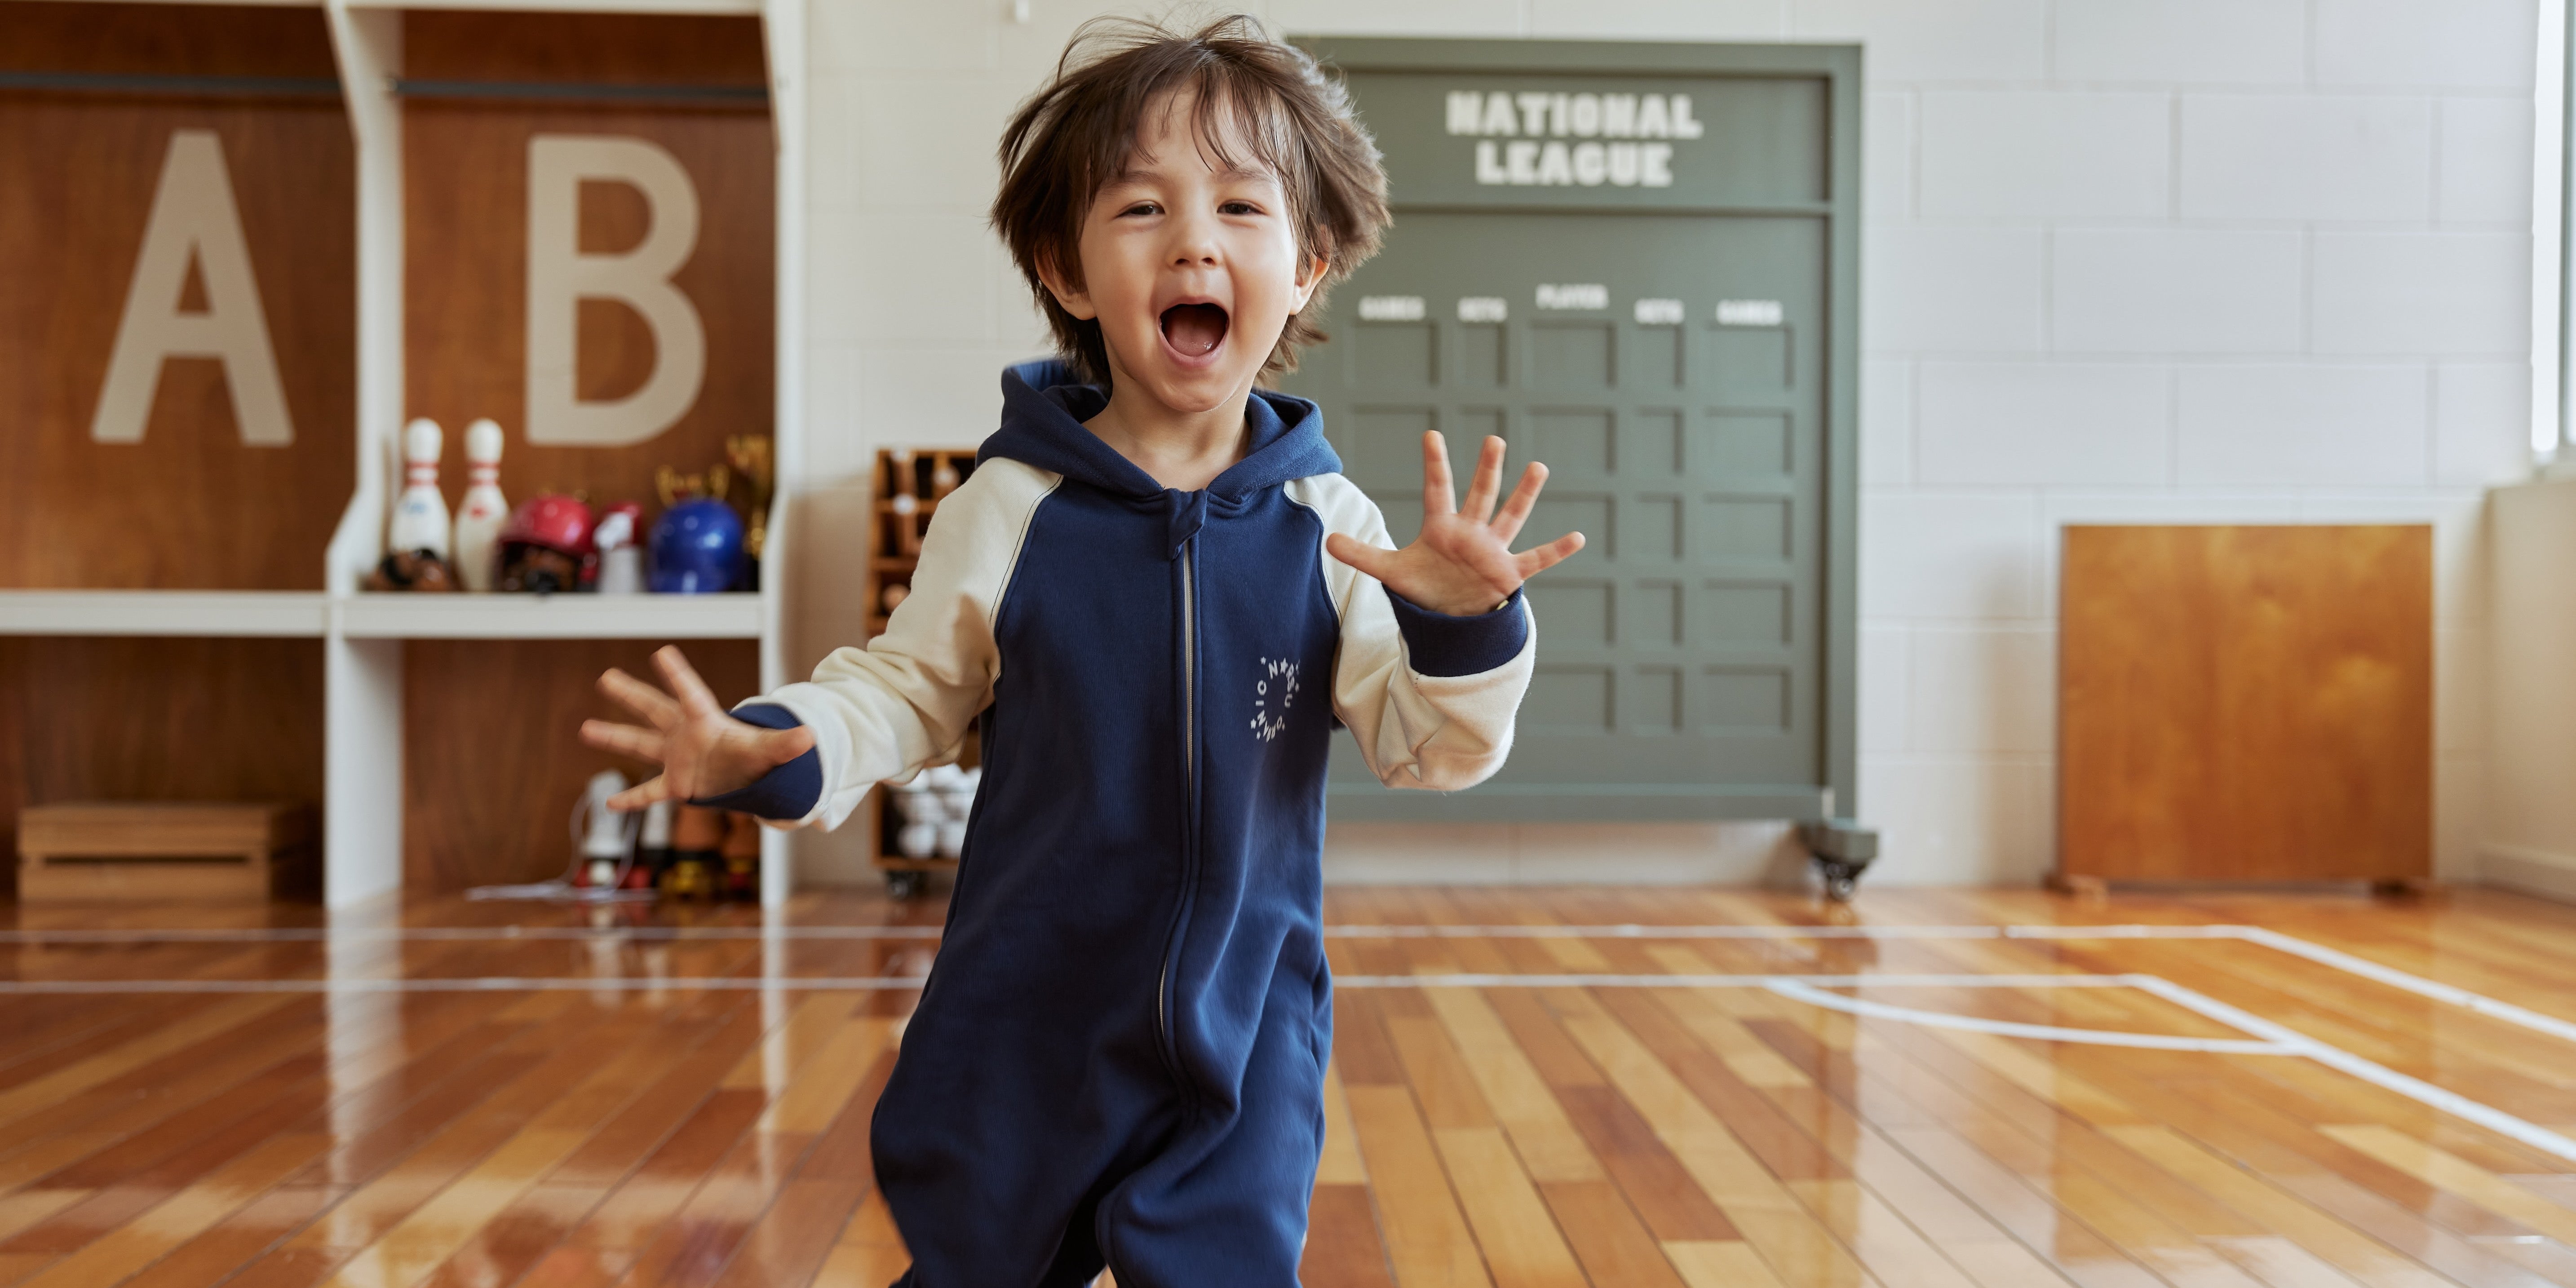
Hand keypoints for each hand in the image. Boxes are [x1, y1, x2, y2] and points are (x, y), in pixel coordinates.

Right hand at [579, 646, 815, 811]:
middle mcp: (685, 734)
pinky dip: (632, 800)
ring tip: (585, 727)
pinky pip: (649, 792)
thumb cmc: (752, 753)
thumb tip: (810, 737)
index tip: (662, 652)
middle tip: (606, 677)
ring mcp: (676, 757)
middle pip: (654, 709)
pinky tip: (609, 804)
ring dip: (614, 736)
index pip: (691, 693)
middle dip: (632, 694)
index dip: (678, 675)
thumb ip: (785, 744)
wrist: (746, 772)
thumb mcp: (768, 749)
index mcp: (707, 720)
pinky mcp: (676, 782)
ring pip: (640, 743)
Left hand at [1323, 432, 1584, 616]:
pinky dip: (1557, 550)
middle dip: (1487, 469)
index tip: (1431, 435)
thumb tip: (1327, 541)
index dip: (1434, 464)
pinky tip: (1578, 537)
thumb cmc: (1426, 588)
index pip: (1437, 490)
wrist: (1451, 617)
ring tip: (1539, 467)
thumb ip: (1363, 555)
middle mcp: (1471, 532)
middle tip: (1493, 439)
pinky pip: (1536, 559)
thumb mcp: (1392, 572)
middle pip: (1480, 495)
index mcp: (1442, 528)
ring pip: (1511, 516)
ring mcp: (1493, 550)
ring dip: (1525, 493)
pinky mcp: (1509, 573)